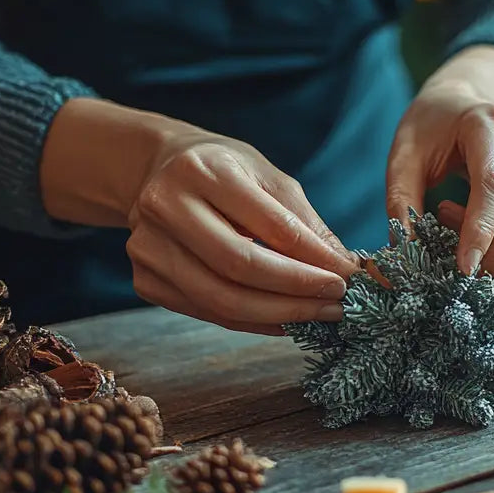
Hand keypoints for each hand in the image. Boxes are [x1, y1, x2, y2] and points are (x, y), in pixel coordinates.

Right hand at [42, 99, 359, 333]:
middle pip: (240, 269)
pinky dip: (251, 322)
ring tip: (318, 316)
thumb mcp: (269, 179)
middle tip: (337, 306)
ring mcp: (146, 246)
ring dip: (278, 316)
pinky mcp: (144, 280)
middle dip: (297, 295)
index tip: (349, 280)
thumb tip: (348, 271)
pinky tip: (283, 319)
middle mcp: (165, 205)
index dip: (313, 262)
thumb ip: (305, 225)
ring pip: (221, 300)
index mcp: (202, 170)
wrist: (157, 173)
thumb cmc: (224, 172)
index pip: (269, 227)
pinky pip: (207, 312)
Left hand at [386, 80, 493, 276]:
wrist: (460, 101)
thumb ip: (401, 202)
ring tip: (465, 233)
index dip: (482, 230)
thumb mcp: (403, 156)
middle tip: (463, 272)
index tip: (464, 268)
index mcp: (487, 122)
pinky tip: (485, 225)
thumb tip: (405, 255)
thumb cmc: (430, 128)